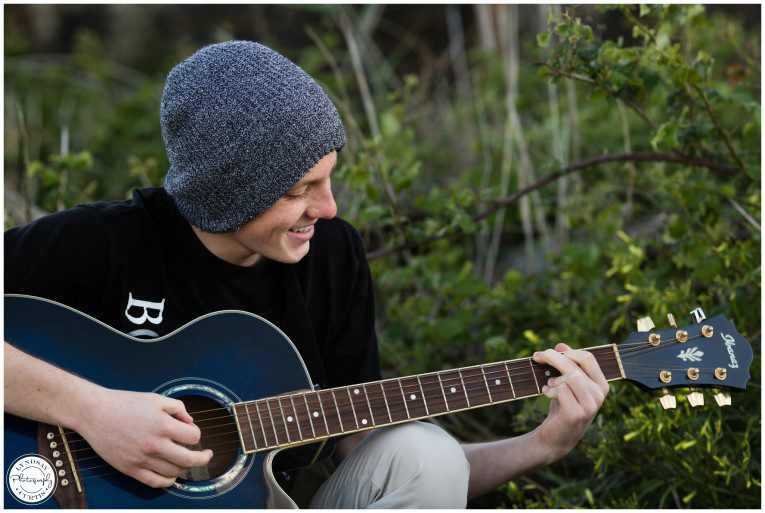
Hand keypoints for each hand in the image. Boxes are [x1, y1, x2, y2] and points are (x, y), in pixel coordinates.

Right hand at [75, 387, 212, 487]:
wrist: (94, 413)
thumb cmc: (125, 403)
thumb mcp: (156, 398)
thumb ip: (178, 408)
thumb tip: (190, 422)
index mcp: (162, 424)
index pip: (193, 437)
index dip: (197, 434)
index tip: (193, 433)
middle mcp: (154, 444)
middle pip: (189, 460)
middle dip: (203, 458)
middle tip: (207, 455)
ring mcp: (142, 459)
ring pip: (174, 472)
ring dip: (185, 468)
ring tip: (187, 461)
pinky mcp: (130, 469)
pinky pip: (155, 482)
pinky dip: (168, 481)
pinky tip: (173, 475)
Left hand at [531, 343, 608, 460]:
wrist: (556, 438)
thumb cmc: (562, 407)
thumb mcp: (566, 383)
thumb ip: (566, 364)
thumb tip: (560, 344)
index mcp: (601, 384)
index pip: (588, 357)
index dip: (566, 351)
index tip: (547, 352)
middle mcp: (600, 395)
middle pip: (575, 365)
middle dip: (552, 357)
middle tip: (537, 357)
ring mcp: (591, 406)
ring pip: (570, 376)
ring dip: (553, 379)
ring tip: (549, 386)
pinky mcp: (577, 414)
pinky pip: (561, 390)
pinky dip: (550, 390)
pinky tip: (547, 395)